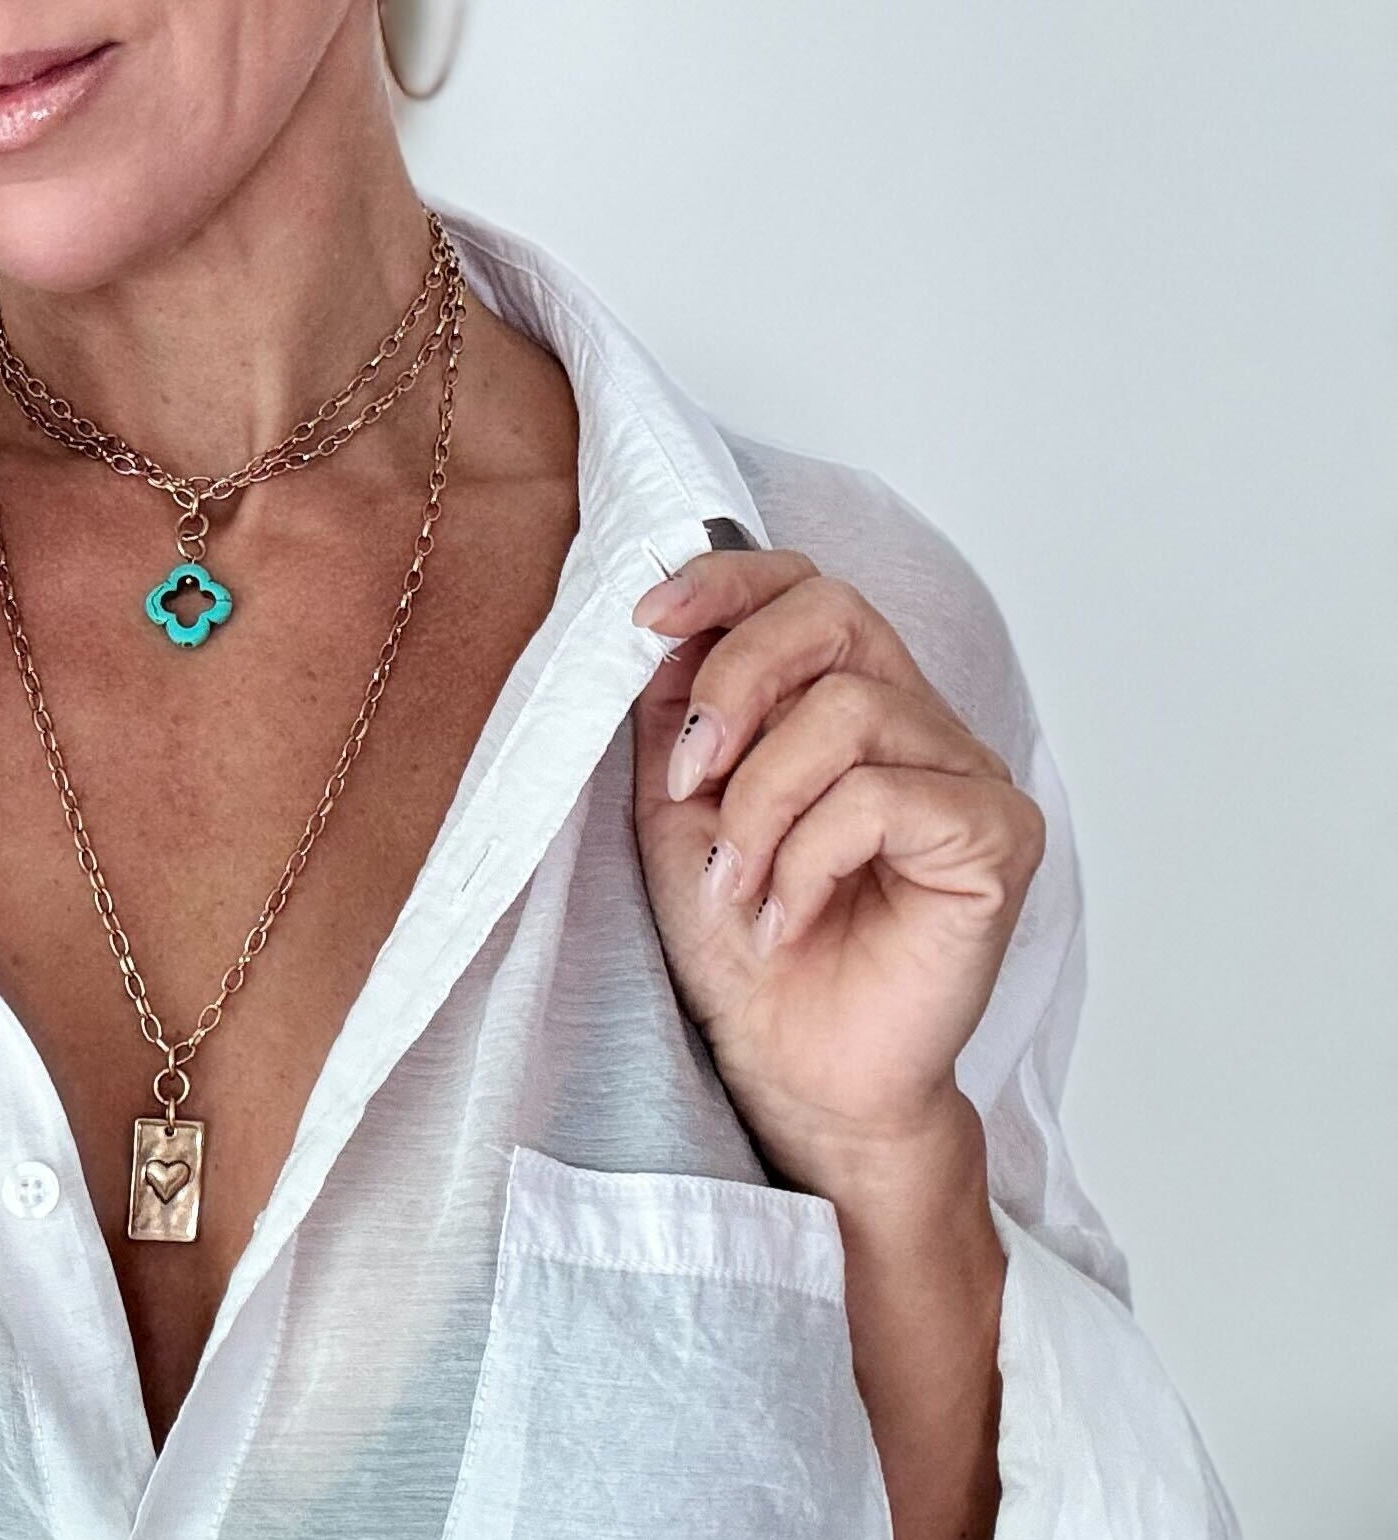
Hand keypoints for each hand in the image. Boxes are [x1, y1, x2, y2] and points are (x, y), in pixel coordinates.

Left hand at [627, 549, 1045, 1197]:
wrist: (790, 1065)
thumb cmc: (739, 936)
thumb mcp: (677, 799)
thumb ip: (678, 704)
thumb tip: (664, 618)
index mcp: (846, 694)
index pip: (805, 585)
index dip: (726, 580)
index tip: (646, 619)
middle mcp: (917, 718)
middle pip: (834, 614)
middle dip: (736, 681)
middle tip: (688, 777)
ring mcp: (967, 772)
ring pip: (847, 712)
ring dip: (760, 803)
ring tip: (733, 881)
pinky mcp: (998, 836)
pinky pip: (884, 798)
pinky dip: (808, 858)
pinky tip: (788, 917)